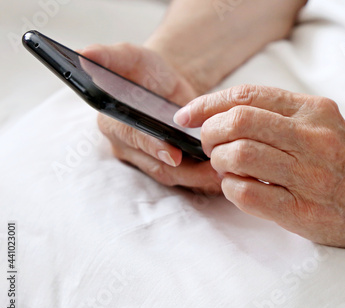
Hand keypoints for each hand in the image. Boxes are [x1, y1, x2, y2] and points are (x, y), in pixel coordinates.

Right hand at [81, 44, 220, 193]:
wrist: (163, 84)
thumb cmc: (144, 69)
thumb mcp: (128, 56)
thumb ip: (109, 57)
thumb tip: (85, 54)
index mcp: (111, 120)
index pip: (131, 137)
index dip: (151, 145)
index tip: (174, 152)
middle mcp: (125, 146)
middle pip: (155, 164)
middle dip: (185, 170)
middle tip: (213, 169)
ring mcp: (145, 159)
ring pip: (171, 175)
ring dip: (198, 178)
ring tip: (223, 173)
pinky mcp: (164, 165)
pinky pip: (183, 177)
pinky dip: (202, 179)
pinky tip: (222, 176)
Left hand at [174, 85, 344, 250]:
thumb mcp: (325, 125)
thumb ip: (281, 117)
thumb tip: (224, 116)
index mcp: (315, 112)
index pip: (248, 96)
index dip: (208, 104)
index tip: (188, 115)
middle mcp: (314, 139)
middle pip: (239, 122)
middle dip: (210, 133)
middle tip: (210, 144)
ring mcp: (311, 176)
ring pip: (239, 155)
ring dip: (219, 162)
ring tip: (227, 168)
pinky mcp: (305, 212)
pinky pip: (248, 194)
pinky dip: (231, 189)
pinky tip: (239, 188)